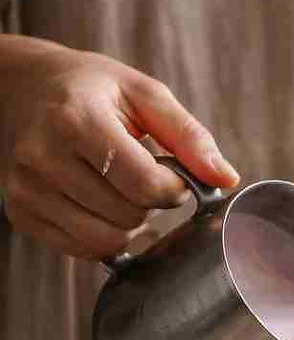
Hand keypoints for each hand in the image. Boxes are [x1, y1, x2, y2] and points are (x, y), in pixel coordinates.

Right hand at [0, 37, 237, 259]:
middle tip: (140, 175)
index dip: (173, 188)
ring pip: (105, 241)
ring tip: (120, 190)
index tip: (172, 174)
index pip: (144, 184)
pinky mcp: (20, 213)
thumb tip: (226, 179)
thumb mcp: (143, 94)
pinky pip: (81, 250)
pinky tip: (99, 204)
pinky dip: (102, 235)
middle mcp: (42, 156)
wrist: (22, 88)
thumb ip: (189, 135)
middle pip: (127, 216)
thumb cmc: (91, 90)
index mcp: (76, 119)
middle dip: (149, 203)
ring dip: (128, 225)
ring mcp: (26, 189)